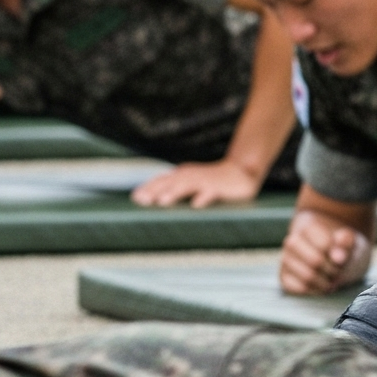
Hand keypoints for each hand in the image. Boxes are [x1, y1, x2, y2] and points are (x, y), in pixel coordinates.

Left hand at [132, 159, 266, 207]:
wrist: (241, 171)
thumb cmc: (211, 181)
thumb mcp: (190, 183)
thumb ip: (172, 189)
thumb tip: (146, 199)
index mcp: (181, 176)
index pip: (161, 181)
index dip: (148, 188)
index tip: (134, 198)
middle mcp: (190, 176)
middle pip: (170, 183)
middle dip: (155, 191)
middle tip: (141, 201)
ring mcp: (205, 181)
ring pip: (188, 186)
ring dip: (175, 193)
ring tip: (162, 201)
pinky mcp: (221, 188)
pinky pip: (212, 192)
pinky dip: (204, 198)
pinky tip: (196, 205)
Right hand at [279, 209, 372, 295]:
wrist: (325, 251)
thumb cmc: (339, 246)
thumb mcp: (349, 240)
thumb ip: (347, 243)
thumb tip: (338, 258)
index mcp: (307, 229)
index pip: (324, 246)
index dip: (338, 256)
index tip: (343, 260)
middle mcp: (292, 243)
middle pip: (315, 262)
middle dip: (333, 271)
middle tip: (339, 273)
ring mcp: (286, 260)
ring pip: (307, 277)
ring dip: (325, 283)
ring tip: (331, 280)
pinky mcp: (284, 277)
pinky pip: (300, 288)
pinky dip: (315, 290)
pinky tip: (321, 285)